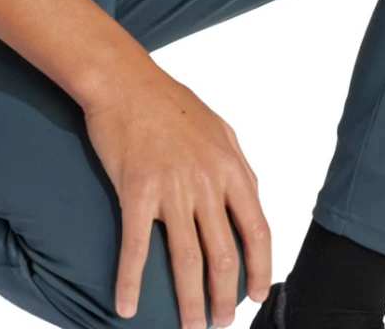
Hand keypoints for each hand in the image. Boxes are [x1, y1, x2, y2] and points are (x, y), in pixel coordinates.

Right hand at [85, 68, 270, 327]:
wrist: (124, 80)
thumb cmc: (170, 103)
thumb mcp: (219, 128)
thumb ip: (237, 166)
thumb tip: (251, 199)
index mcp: (231, 167)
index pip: (257, 230)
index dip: (260, 268)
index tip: (256, 294)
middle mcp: (206, 181)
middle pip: (224, 255)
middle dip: (225, 298)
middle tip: (220, 323)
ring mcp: (172, 187)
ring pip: (186, 260)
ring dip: (190, 302)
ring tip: (192, 327)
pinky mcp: (136, 191)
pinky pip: (136, 247)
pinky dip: (130, 282)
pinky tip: (126, 307)